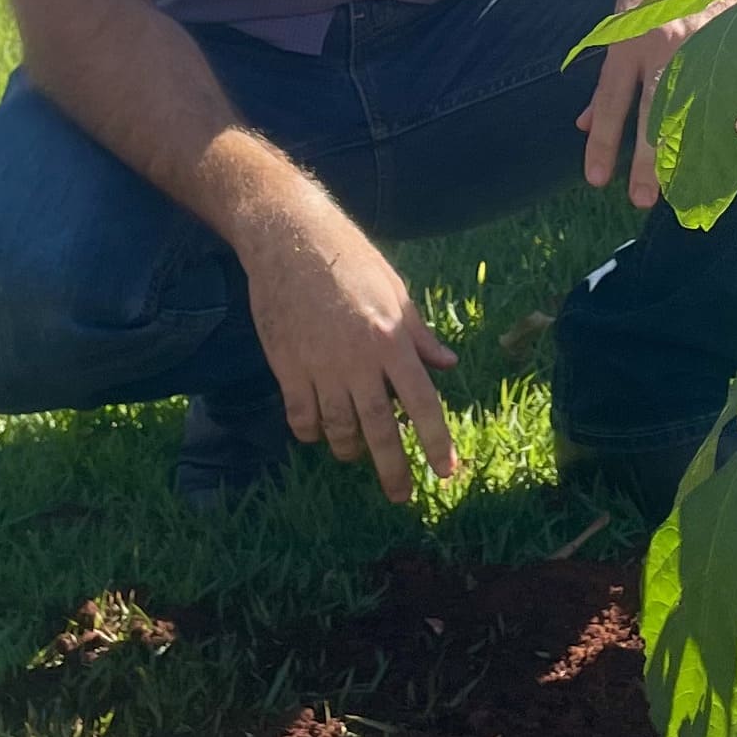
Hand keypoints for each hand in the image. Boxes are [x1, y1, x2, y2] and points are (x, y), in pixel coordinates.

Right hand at [240, 207, 460, 503]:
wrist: (290, 240)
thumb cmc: (350, 259)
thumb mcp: (396, 291)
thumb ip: (419, 334)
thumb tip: (448, 364)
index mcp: (393, 340)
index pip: (423, 403)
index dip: (436, 442)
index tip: (445, 472)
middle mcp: (360, 360)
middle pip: (381, 428)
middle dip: (393, 469)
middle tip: (402, 496)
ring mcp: (320, 365)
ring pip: (339, 428)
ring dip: (350, 449)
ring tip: (355, 455)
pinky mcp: (287, 366)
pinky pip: (301, 415)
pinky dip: (309, 432)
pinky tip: (316, 433)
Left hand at [576, 0, 736, 209]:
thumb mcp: (617, 20)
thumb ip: (607, 76)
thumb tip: (583, 123)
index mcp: (630, 40)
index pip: (611, 104)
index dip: (602, 143)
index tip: (596, 180)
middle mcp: (667, 46)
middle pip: (656, 117)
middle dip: (649, 164)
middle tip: (643, 200)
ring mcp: (706, 46)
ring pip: (700, 112)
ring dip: (695, 155)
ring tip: (690, 190)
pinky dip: (736, 125)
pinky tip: (733, 153)